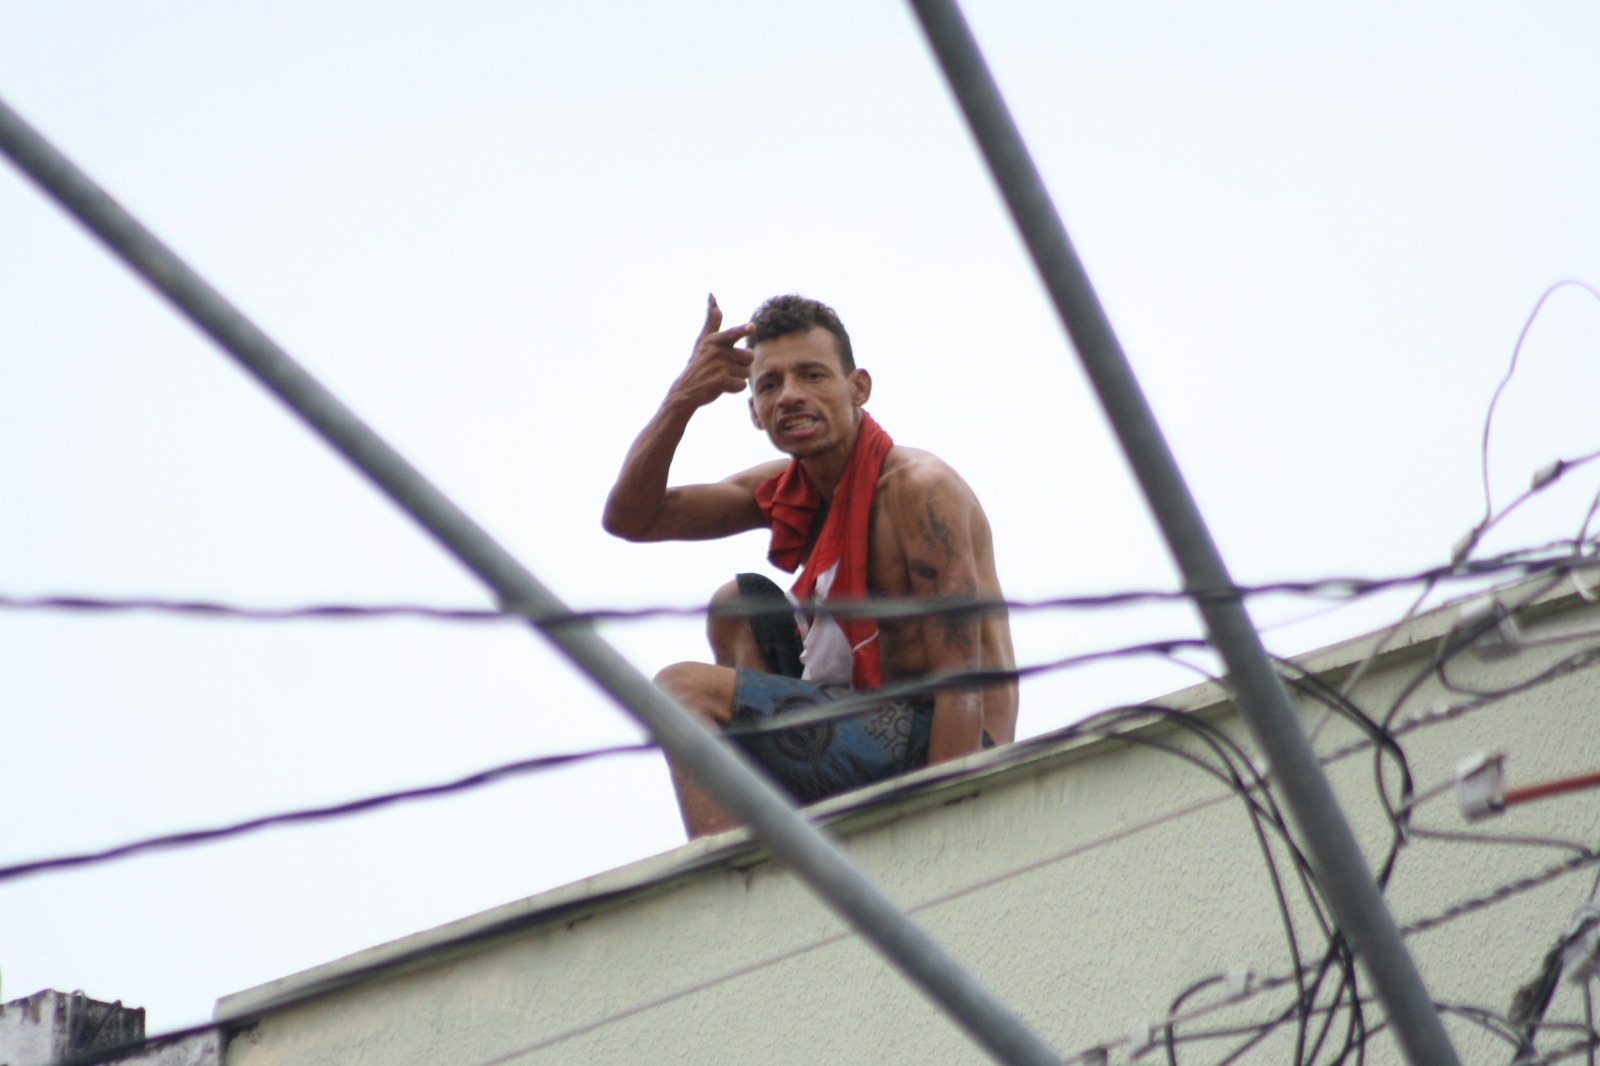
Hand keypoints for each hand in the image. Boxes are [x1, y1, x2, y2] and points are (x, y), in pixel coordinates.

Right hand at [667, 294, 754, 408]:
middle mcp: (716, 351)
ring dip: (737, 377)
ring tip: (721, 376)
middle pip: (749, 356)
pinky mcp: (719, 382)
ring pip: (747, 372)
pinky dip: (734, 389)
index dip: (744, 330)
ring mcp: (717, 367)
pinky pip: (741, 385)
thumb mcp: (704, 339)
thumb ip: (712, 319)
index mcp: (715, 340)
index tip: (752, 327)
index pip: (733, 333)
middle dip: (741, 364)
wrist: (686, 390)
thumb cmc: (700, 362)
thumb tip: (712, 294)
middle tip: (724, 368)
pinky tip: (721, 386)